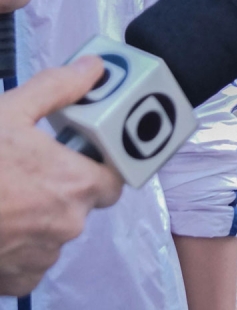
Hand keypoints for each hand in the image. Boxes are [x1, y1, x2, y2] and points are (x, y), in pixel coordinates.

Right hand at [0, 57, 124, 294]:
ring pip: (53, 234)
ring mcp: (42, 256)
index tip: (79, 157)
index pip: (113, 180)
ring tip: (4, 199)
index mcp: (76, 183)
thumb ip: (56, 89)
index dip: (99, 167)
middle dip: (61, 191)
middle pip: (81, 205)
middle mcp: (68, 223)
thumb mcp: (8, 112)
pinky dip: (16, 249)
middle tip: (30, 174)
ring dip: (37, 220)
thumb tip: (94, 68)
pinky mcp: (15, 279)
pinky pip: (28, 264)